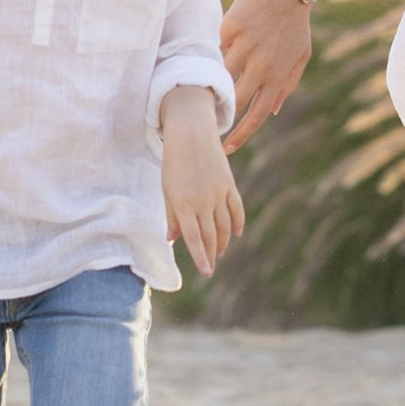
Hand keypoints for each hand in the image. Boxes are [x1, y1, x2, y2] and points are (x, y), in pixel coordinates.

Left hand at [160, 89, 244, 276]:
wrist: (191, 133)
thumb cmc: (173, 162)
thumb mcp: (167, 189)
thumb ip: (171, 215)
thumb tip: (172, 240)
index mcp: (183, 204)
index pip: (194, 239)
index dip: (201, 258)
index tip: (206, 272)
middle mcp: (202, 202)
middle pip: (211, 236)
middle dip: (211, 254)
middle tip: (211, 266)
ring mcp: (218, 193)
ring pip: (225, 226)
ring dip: (223, 241)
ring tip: (220, 252)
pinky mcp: (229, 184)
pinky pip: (236, 209)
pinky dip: (237, 223)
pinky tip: (236, 233)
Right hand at [220, 0, 312, 149]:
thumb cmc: (295, 25)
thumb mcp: (300, 57)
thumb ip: (286, 85)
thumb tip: (272, 110)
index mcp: (277, 76)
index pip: (257, 115)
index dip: (241, 135)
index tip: (227, 149)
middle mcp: (259, 65)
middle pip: (235, 99)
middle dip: (221, 114)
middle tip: (209, 122)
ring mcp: (242, 47)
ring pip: (221, 72)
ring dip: (218, 76)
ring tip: (216, 74)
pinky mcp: (228, 30)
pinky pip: (219, 46)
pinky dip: (223, 45)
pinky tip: (235, 33)